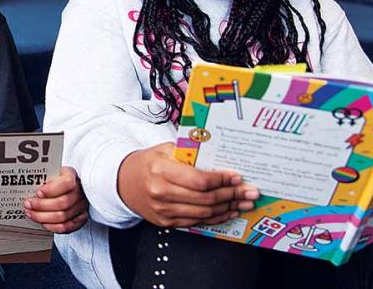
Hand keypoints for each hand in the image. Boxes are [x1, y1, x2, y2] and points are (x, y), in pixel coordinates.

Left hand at [24, 166, 88, 233]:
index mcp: (72, 175)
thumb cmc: (55, 180)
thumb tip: (28, 185)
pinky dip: (52, 226)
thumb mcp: (50, 173)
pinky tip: (42, 222)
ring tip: (31, 213)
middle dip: (42, 205)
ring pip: (63, 216)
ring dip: (43, 217)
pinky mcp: (80, 218)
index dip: (52, 189)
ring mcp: (81, 206)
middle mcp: (80, 191)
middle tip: (28, 204)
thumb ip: (43, 178)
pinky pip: (66, 227)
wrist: (65, 187)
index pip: (67, 183)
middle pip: (63, 202)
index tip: (38, 192)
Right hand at [118, 142, 258, 227]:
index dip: (222, 181)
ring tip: (244, 203)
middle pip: (205, 199)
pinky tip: (228, 211)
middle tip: (250, 192)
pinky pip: (196, 222)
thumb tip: (218, 159)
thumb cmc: (146, 163)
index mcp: (160, 171)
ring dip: (228, 208)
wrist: (122, 182)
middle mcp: (161, 193)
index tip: (237, 177)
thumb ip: (189, 154)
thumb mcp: (164, 150)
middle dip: (232, 195)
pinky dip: (215, 218)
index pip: (199, 180)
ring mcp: (163, 211)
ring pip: (204, 213)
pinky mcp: (166, 222)